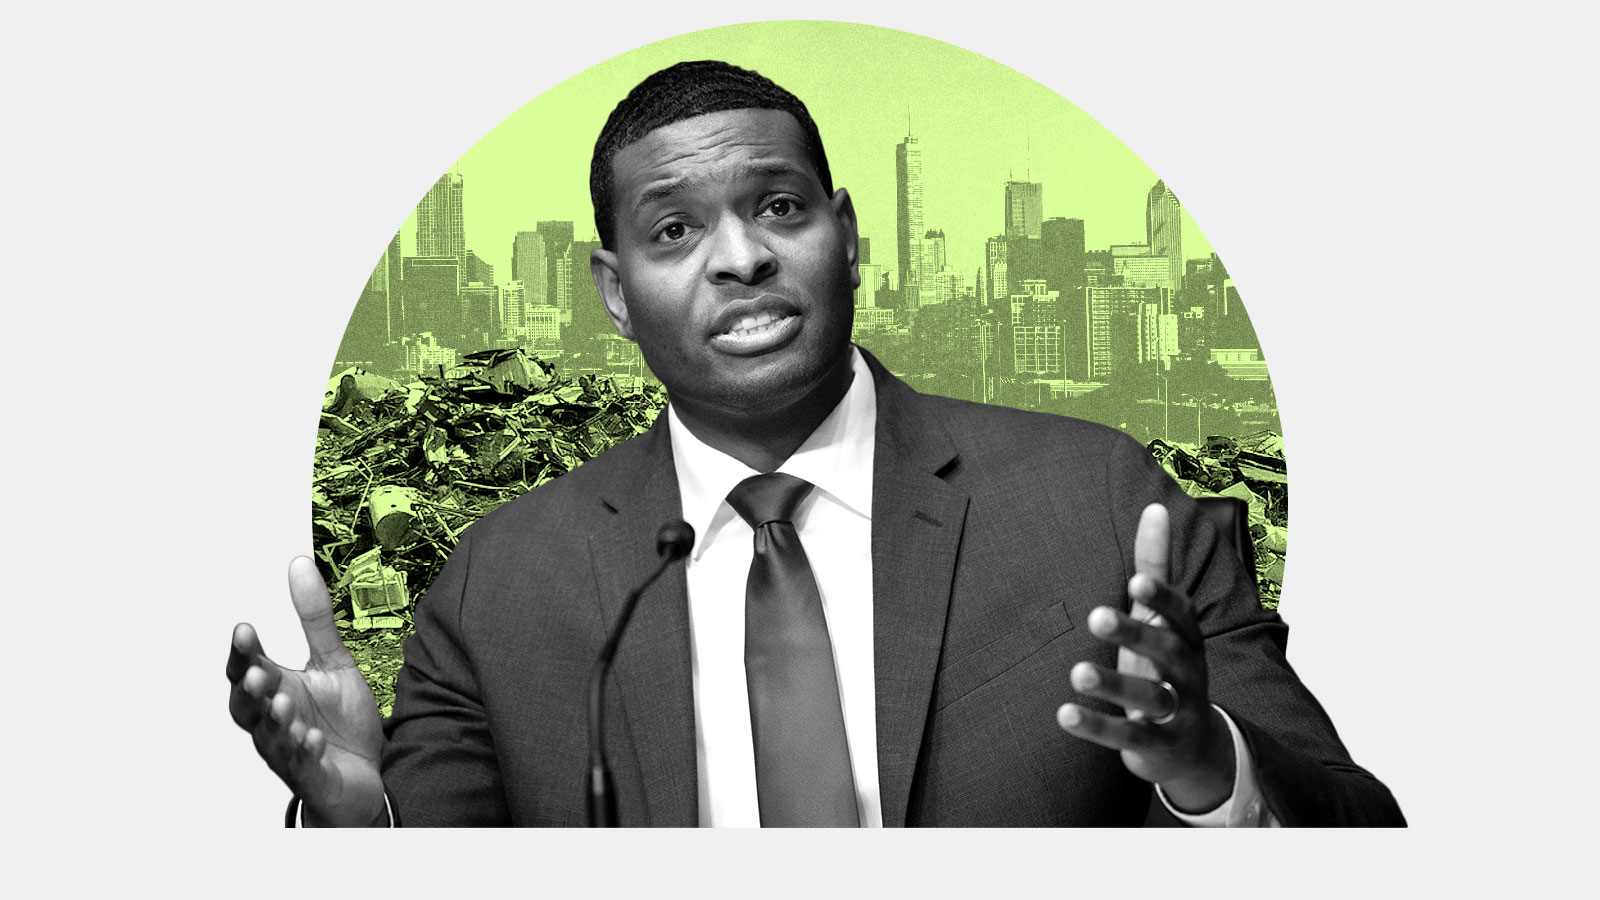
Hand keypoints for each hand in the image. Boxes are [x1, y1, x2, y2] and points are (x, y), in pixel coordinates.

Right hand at [227, 557, 386, 825]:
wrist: (368, 772)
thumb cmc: (340, 720)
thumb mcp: (333, 662)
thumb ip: (314, 618)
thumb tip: (298, 564)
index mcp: (276, 690)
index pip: (249, 668)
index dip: (243, 652)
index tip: (244, 629)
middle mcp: (274, 720)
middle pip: (247, 706)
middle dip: (249, 690)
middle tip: (256, 672)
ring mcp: (289, 751)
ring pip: (270, 737)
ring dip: (274, 720)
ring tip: (283, 702)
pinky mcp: (311, 776)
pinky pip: (301, 766)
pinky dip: (303, 752)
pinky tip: (312, 739)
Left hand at [1056, 503, 1234, 812]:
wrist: (1194, 746)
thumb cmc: (1167, 667)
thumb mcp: (1164, 619)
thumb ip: (1155, 566)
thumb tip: (1155, 506)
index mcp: (1187, 638)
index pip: (1180, 614)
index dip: (1162, 598)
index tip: (1137, 581)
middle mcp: (1186, 673)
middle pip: (1167, 651)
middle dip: (1135, 633)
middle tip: (1095, 616)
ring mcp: (1175, 712)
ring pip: (1150, 697)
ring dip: (1115, 685)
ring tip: (1077, 672)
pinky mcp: (1156, 745)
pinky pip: (1129, 736)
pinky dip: (1098, 726)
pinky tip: (1064, 713)